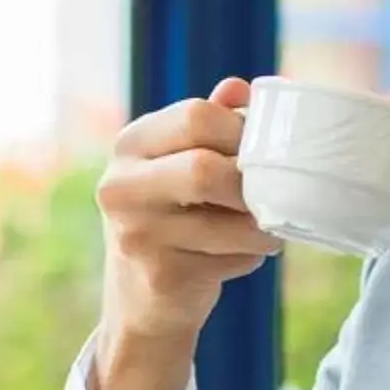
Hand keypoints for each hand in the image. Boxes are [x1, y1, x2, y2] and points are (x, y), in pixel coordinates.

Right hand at [88, 78, 278, 389]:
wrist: (140, 301)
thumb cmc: (173, 218)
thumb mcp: (180, 164)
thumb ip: (209, 125)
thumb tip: (238, 88)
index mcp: (130, 145)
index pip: (196, 116)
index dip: (242, 131)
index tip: (260, 151)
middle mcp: (121, 186)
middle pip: (206, 169)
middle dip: (251, 183)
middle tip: (268, 193)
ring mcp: (136, 234)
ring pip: (230, 220)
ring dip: (262, 226)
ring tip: (265, 228)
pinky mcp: (160, 276)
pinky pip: (232, 256)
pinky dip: (250, 255)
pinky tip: (240, 255)